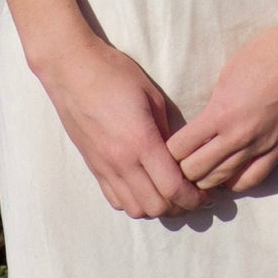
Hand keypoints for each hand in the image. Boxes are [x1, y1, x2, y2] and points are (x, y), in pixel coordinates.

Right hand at [36, 33, 212, 219]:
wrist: (71, 68)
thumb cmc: (115, 74)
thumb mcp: (152, 97)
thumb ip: (167, 131)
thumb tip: (178, 157)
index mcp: (141, 141)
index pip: (173, 189)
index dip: (194, 198)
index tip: (205, 194)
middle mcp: (121, 161)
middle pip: (156, 207)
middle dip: (179, 206)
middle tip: (190, 194)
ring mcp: (104, 166)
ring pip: (134, 209)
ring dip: (155, 207)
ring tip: (166, 193)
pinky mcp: (92, 166)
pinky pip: (114, 199)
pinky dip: (132, 201)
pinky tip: (141, 187)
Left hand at [165, 21, 277, 194]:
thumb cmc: (266, 54)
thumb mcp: (228, 72)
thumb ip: (214, 102)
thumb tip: (203, 120)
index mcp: (221, 113)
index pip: (182, 148)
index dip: (169, 151)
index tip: (166, 147)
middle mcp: (239, 136)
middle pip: (198, 171)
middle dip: (183, 170)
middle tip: (178, 165)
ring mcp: (262, 147)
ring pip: (223, 180)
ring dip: (206, 180)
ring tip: (197, 176)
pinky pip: (253, 180)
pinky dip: (235, 183)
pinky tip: (227, 180)